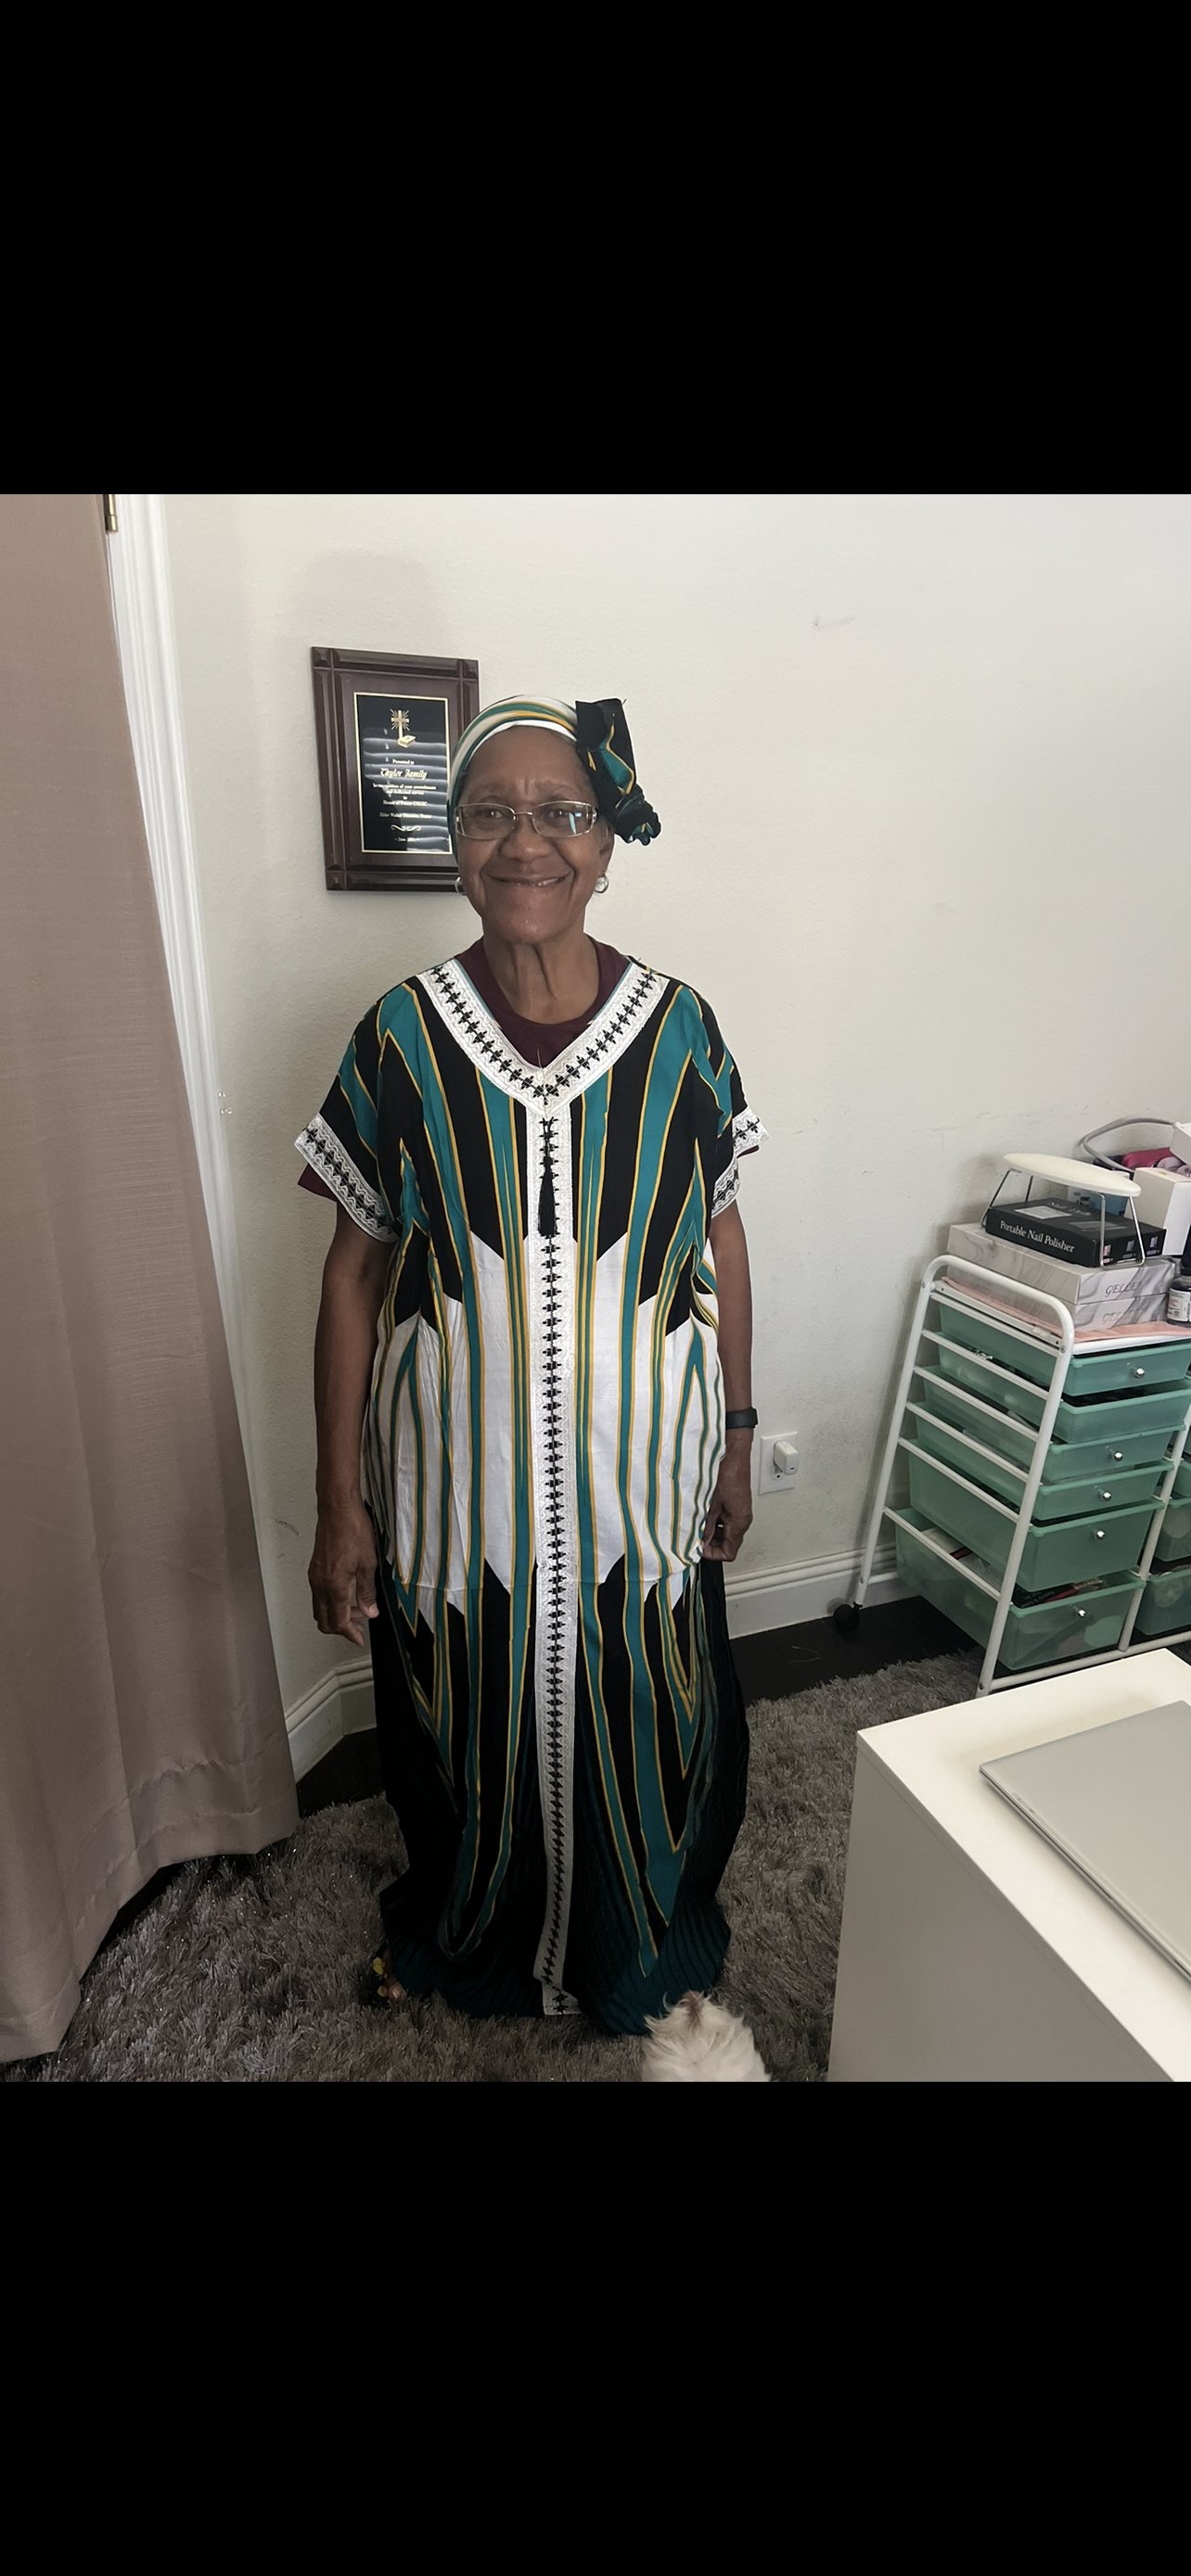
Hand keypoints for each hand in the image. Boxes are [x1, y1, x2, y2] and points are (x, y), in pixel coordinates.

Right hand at [308, 1500, 378, 1645]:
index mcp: (334, 1586)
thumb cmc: (353, 1529)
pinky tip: (345, 1595)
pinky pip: (318, 1595)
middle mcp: (320, 1583)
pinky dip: (330, 1603)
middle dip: (341, 1628)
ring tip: (356, 1611)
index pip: (338, 1621)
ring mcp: (315, 1576)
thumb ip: (367, 1591)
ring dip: (335, 1615)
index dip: (350, 1633)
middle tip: (358, 1628)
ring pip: (319, 1608)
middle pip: (324, 1620)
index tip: (359, 1638)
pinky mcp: (315, 1568)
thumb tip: (370, 1611)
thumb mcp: (368, 1563)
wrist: (337, 1509)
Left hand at [701, 1441, 753, 1561]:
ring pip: (725, 1532)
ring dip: (712, 1532)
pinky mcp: (737, 1504)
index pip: (729, 1553)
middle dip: (711, 1544)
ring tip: (698, 1524)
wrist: (733, 1457)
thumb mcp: (710, 1505)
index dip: (712, 1554)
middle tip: (696, 1538)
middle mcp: (743, 1520)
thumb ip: (705, 1526)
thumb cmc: (727, 1475)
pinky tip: (704, 1513)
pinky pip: (726, 1520)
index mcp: (739, 1523)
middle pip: (728, 1544)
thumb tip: (700, 1541)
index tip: (698, 1548)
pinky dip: (715, 1521)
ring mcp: (740, 1512)